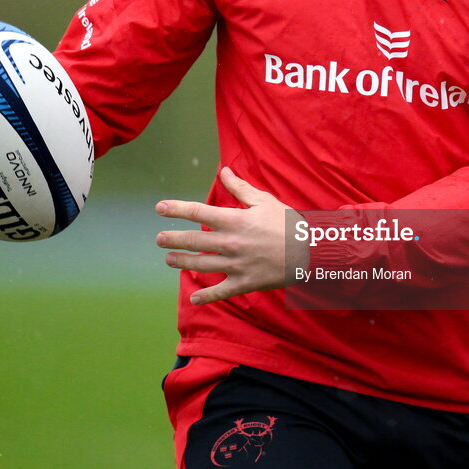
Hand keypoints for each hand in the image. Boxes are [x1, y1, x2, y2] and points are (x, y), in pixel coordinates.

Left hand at [155, 167, 308, 304]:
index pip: (198, 212)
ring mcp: (236, 265)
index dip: (176, 209)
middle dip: (172, 239)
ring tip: (169, 259)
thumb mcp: (264, 200)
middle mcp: (231, 242)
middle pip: (193, 241)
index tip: (159, 208)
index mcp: (234, 220)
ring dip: (182, 262)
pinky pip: (221, 292)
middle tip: (158, 239)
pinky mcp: (245, 282)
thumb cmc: (287, 222)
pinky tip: (193, 298)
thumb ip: (240, 188)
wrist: (310, 250)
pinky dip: (206, 297)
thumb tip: (224, 171)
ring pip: (201, 265)